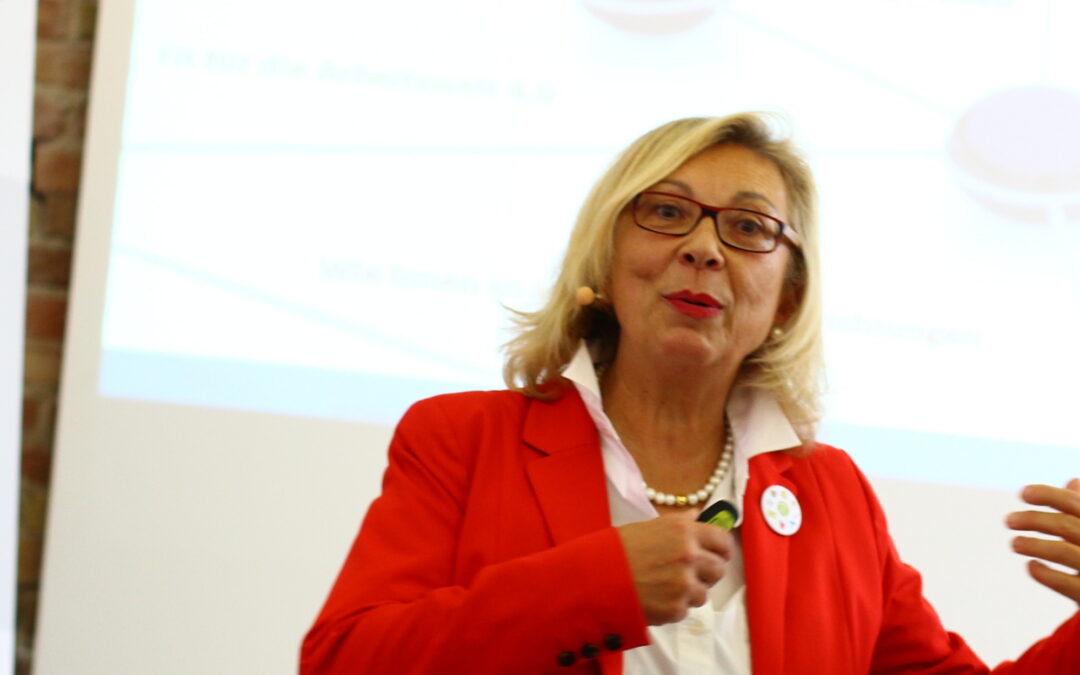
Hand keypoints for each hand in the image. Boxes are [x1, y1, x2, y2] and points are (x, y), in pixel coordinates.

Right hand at [617, 510, 732, 624]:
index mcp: (685, 532)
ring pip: (704, 594)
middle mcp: (689, 556)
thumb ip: (680, 523)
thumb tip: (698, 516)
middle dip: (707, 573)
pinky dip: (673, 606)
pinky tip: (656, 596)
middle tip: (690, 573)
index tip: (718, 554)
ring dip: (690, 592)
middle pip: (719, 570)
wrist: (596, 576)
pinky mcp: (675, 609)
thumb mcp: (650, 526)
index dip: (722, 549)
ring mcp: (684, 585)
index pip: (723, 541)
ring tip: (666, 586)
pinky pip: (685, 610)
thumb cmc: (620, 548)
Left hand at [1006, 478, 1079, 604]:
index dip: (1048, 495)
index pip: (1075, 504)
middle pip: (1066, 526)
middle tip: (1008, 520)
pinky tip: (1031, 566)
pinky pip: (1066, 584)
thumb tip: (1072, 481)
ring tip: (1014, 543)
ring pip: (1064, 552)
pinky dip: (1044, 573)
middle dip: (1034, 520)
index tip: (1023, 493)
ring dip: (1033, 545)